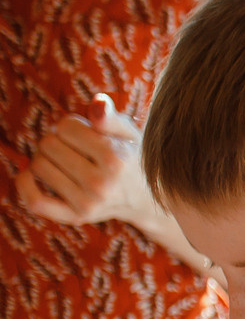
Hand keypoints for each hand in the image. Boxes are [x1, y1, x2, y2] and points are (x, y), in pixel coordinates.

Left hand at [14, 95, 152, 227]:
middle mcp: (101, 183)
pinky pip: (34, 200)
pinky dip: (24, 183)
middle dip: (56, 140)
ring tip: (63, 162)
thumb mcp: (128, 134)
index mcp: (116, 159)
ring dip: (44, 159)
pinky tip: (29, 174)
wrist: (145, 199)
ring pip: (37, 166)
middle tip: (72, 149)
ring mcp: (87, 203)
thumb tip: (98, 102)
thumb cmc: (131, 159)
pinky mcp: (75, 217)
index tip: (83, 134)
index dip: (71, 125)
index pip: (65, 126)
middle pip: (47, 144)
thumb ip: (110, 117)